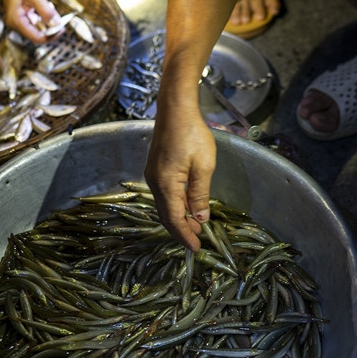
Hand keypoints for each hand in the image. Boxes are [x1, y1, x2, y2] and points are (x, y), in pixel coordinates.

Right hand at [0, 0, 60, 43]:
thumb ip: (45, 11)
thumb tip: (56, 24)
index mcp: (16, 21)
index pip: (36, 38)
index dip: (51, 36)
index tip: (62, 29)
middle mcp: (15, 23)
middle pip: (37, 35)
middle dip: (50, 29)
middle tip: (62, 21)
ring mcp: (18, 19)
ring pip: (37, 28)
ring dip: (48, 23)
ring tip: (54, 11)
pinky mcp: (23, 15)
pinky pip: (36, 21)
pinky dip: (44, 17)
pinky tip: (48, 8)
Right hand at [145, 89, 215, 251]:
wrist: (175, 109)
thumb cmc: (191, 134)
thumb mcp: (203, 167)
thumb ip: (200, 194)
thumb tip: (200, 217)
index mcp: (166, 185)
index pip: (174, 219)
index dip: (185, 236)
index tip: (196, 248)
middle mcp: (155, 183)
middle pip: (166, 215)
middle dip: (181, 230)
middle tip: (198, 241)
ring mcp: (153, 175)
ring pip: (164, 206)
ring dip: (179, 217)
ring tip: (195, 225)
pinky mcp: (155, 169)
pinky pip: (164, 194)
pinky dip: (175, 205)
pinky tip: (187, 205)